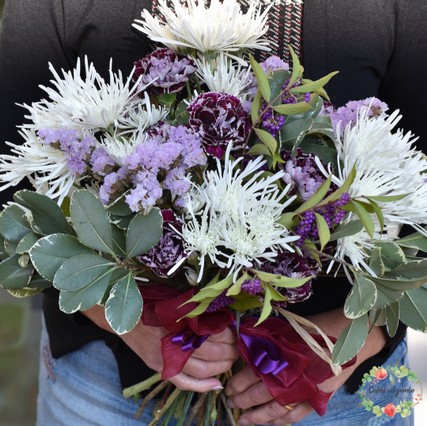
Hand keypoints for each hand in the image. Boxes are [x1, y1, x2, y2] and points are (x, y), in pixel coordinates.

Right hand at [82, 304, 238, 391]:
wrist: (123, 318)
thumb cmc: (151, 305)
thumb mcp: (173, 303)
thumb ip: (193, 310)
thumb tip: (220, 316)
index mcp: (175, 323)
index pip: (208, 334)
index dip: (225, 335)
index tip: (234, 330)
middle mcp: (170, 343)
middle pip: (209, 353)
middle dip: (228, 351)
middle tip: (236, 346)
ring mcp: (164, 359)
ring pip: (201, 370)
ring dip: (221, 367)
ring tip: (231, 360)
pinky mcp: (159, 368)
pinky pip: (184, 383)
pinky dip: (202, 386)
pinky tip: (217, 384)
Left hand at [225, 308, 386, 424]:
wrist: (349, 336)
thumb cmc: (315, 328)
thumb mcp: (288, 330)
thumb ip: (267, 342)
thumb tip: (244, 348)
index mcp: (282, 355)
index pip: (252, 373)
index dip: (238, 382)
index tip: (228, 387)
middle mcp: (292, 374)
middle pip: (260, 392)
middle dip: (243, 400)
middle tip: (231, 403)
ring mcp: (305, 390)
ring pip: (276, 409)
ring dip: (258, 416)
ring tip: (244, 420)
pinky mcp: (318, 399)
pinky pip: (295, 415)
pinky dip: (281, 421)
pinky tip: (269, 423)